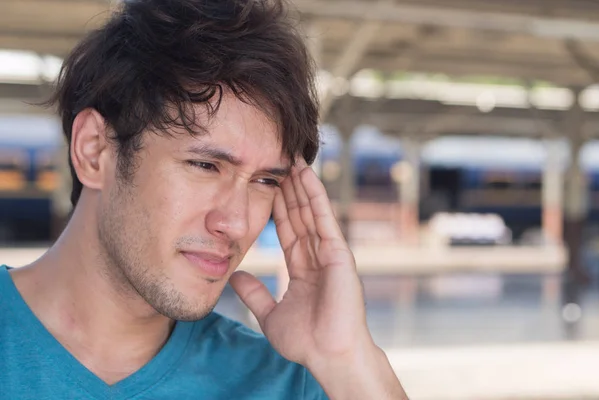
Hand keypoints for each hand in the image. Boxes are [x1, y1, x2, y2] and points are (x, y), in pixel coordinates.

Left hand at [229, 158, 370, 366]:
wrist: (328, 354)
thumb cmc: (307, 341)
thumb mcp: (270, 314)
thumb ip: (254, 294)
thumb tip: (234, 276)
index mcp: (303, 268)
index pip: (288, 230)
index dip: (278, 207)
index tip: (268, 185)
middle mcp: (317, 256)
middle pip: (299, 215)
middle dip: (289, 189)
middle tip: (278, 161)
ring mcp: (329, 252)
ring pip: (311, 211)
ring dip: (302, 184)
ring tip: (293, 158)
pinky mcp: (338, 252)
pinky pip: (323, 218)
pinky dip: (315, 195)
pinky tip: (307, 175)